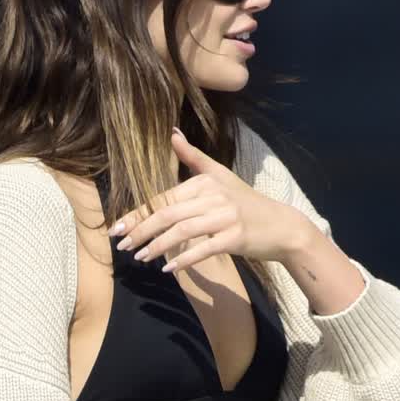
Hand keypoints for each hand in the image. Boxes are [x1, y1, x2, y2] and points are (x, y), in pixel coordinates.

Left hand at [112, 129, 310, 274]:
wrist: (281, 225)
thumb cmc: (246, 202)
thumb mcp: (220, 175)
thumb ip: (193, 157)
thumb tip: (171, 132)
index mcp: (205, 182)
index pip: (164, 198)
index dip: (139, 213)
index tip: (118, 227)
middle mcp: (214, 196)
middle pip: (168, 214)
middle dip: (141, 230)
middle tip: (122, 244)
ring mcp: (225, 217)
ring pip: (182, 231)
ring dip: (157, 246)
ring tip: (140, 257)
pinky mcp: (235, 238)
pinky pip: (204, 249)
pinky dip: (185, 260)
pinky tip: (169, 268)